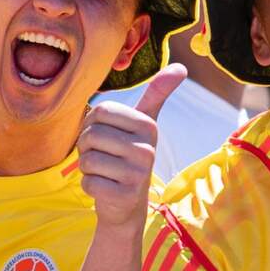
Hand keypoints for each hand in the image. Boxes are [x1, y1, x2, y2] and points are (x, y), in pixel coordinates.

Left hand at [76, 64, 186, 227]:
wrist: (127, 203)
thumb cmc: (127, 155)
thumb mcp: (144, 124)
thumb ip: (157, 94)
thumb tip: (182, 67)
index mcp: (148, 126)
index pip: (100, 111)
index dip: (92, 124)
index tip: (106, 136)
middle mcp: (148, 148)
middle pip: (91, 135)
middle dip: (87, 148)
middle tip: (104, 157)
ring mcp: (138, 174)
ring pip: (87, 159)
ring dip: (88, 168)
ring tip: (105, 172)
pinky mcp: (125, 195)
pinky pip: (88, 182)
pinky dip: (89, 186)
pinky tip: (105, 188)